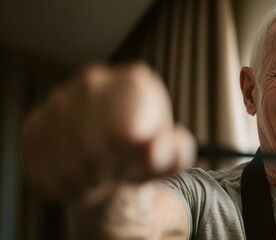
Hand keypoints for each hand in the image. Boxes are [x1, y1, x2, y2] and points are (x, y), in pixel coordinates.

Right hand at [21, 62, 194, 204]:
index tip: (136, 162)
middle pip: (92, 149)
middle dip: (106, 171)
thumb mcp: (171, 158)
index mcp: (135, 81)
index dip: (130, 159)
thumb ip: (177, 153)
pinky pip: (40, 163)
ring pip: (65, 160)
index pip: (124, 133)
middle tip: (116, 171)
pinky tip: (75, 172)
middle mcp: (94, 80)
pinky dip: (59, 180)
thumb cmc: (145, 156)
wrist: (112, 162)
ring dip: (84, 179)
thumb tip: (157, 148)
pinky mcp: (34, 124)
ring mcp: (59, 99)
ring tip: (99, 173)